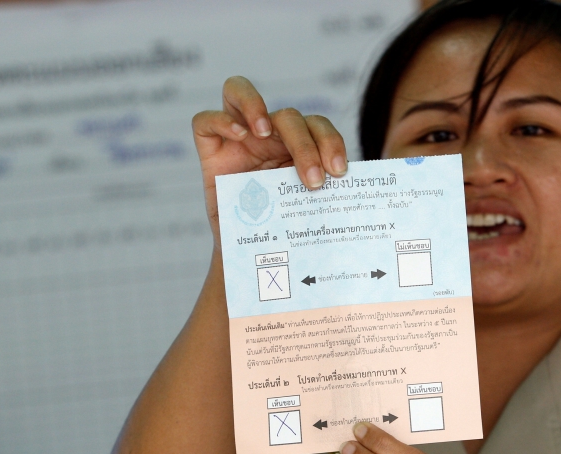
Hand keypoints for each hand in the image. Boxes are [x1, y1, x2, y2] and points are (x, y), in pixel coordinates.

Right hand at [191, 76, 347, 247]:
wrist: (253, 255)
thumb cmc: (285, 227)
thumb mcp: (308, 207)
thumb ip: (324, 192)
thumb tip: (355, 191)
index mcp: (298, 144)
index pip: (316, 125)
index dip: (330, 141)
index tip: (339, 171)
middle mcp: (268, 135)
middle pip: (287, 115)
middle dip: (304, 145)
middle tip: (313, 180)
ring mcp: (236, 139)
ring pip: (238, 91)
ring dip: (254, 104)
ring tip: (264, 130)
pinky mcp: (210, 151)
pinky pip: (205, 121)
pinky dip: (221, 120)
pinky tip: (239, 135)